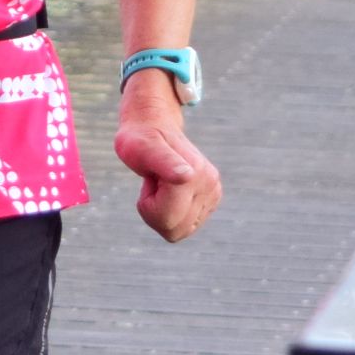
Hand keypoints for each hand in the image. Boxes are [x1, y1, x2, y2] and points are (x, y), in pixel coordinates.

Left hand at [116, 92, 220, 242]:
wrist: (153, 123)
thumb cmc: (140, 137)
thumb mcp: (141, 147)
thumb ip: (163, 162)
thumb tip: (186, 177)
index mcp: (194, 175)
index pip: (166, 221)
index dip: (147, 205)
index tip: (149, 180)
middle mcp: (210, 185)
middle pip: (174, 231)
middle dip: (155, 212)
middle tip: (153, 183)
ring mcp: (214, 192)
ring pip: (181, 231)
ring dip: (163, 212)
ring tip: (161, 184)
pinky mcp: (213, 198)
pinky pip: (186, 226)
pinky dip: (172, 212)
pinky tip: (169, 189)